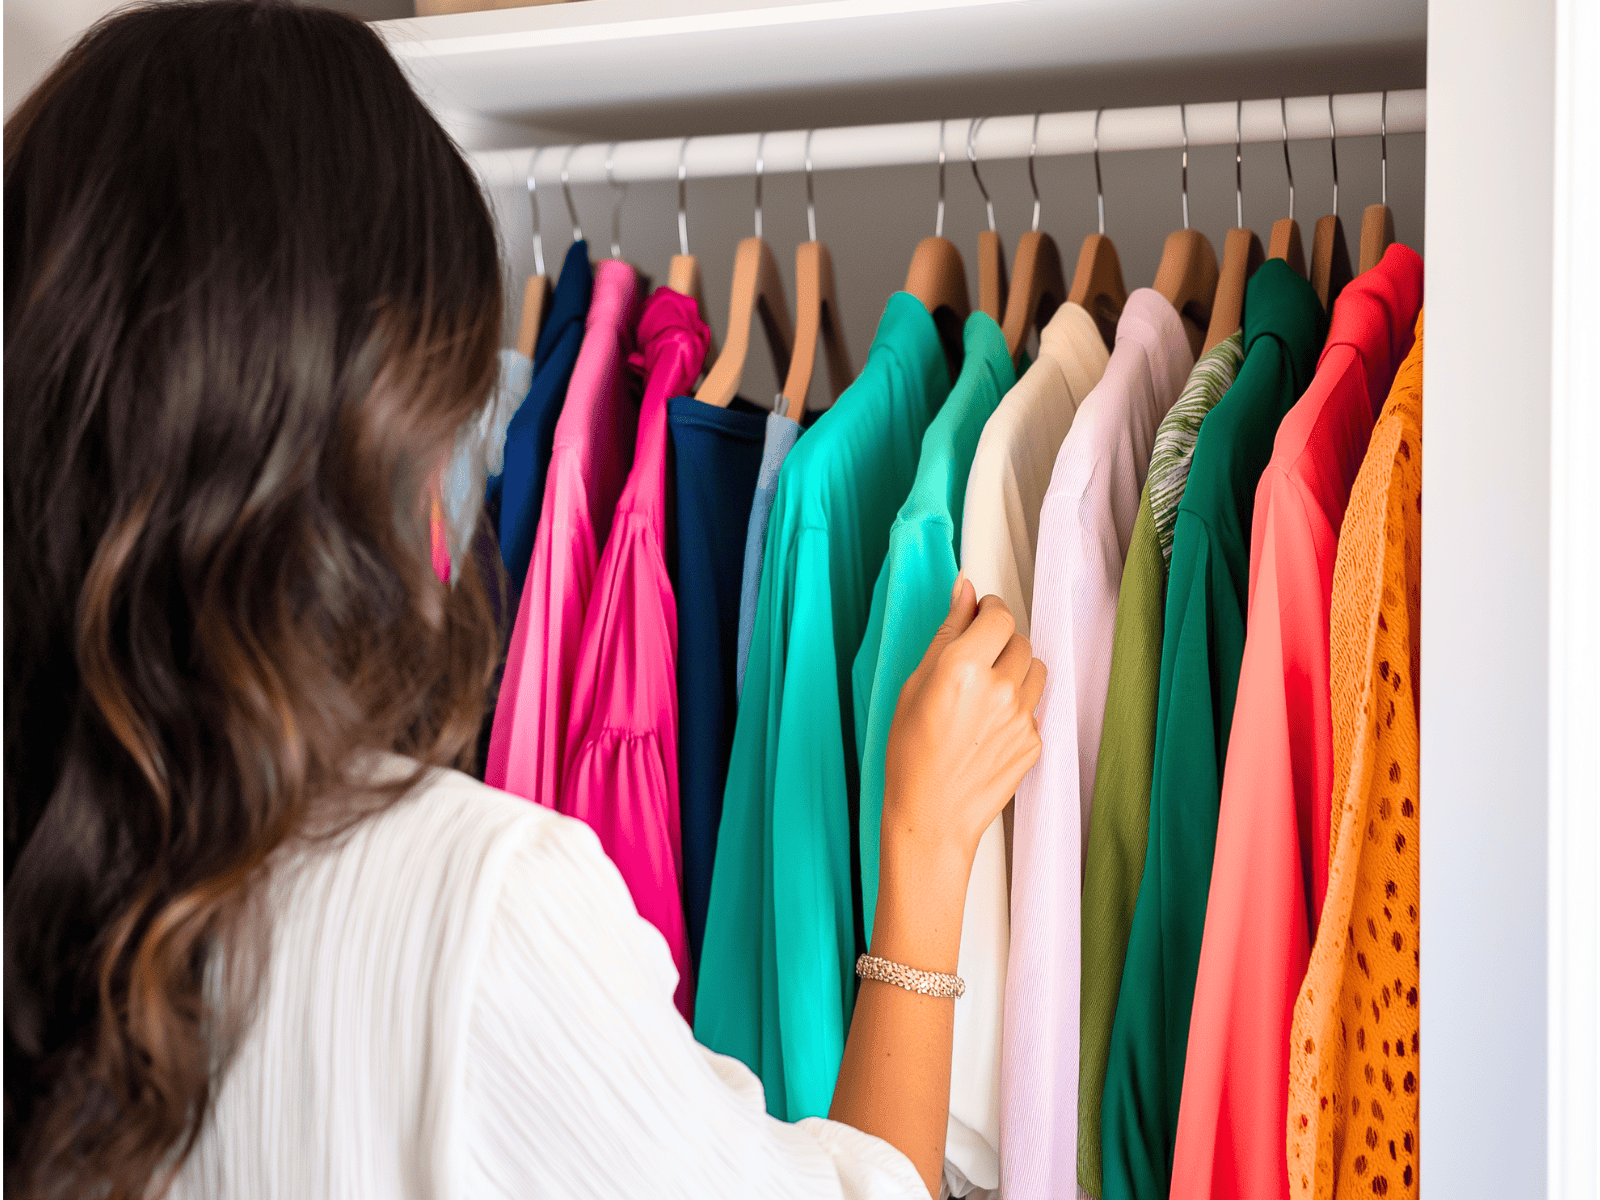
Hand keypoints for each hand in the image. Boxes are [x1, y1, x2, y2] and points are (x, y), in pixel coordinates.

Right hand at [881, 577, 1044, 872]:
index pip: (999, 615)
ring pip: (1035, 670)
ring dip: (1015, 672)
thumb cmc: (911, 754)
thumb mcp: (915, 685)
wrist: (931, 816)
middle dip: (1000, 643)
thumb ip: (947, 632)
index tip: (980, 617)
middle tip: (974, 664)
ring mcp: (1021, 717)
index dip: (989, 612)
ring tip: (985, 695)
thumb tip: (965, 590)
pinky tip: (988, 728)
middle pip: (1020, 640)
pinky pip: (1034, 707)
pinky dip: (1017, 708)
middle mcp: (998, 688)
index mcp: (962, 667)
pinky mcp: (1034, 741)